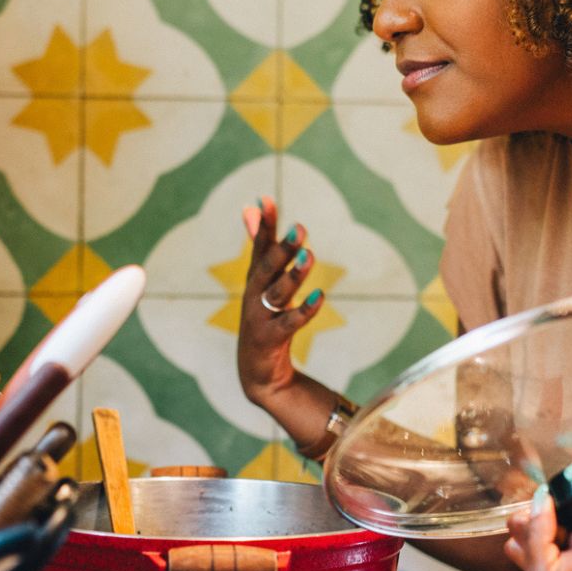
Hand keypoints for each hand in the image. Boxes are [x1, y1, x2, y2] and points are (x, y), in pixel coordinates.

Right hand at [236, 195, 325, 401]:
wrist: (256, 371)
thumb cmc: (263, 318)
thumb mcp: (261, 281)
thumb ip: (260, 245)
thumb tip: (251, 208)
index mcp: (254, 280)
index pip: (258, 247)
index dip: (263, 225)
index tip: (266, 199)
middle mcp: (253, 295)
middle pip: (267, 268)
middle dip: (282, 247)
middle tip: (300, 228)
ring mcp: (260, 318)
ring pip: (278, 293)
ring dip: (293, 275)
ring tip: (308, 256)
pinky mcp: (271, 339)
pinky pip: (290, 322)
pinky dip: (304, 310)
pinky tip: (320, 296)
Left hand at [502, 446, 571, 570]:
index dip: (536, 538)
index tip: (552, 500)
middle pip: (531, 566)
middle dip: (532, 525)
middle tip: (553, 490)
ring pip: (532, 557)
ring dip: (536, 523)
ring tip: (562, 495)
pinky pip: (545, 549)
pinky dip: (546, 524)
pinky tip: (569, 503)